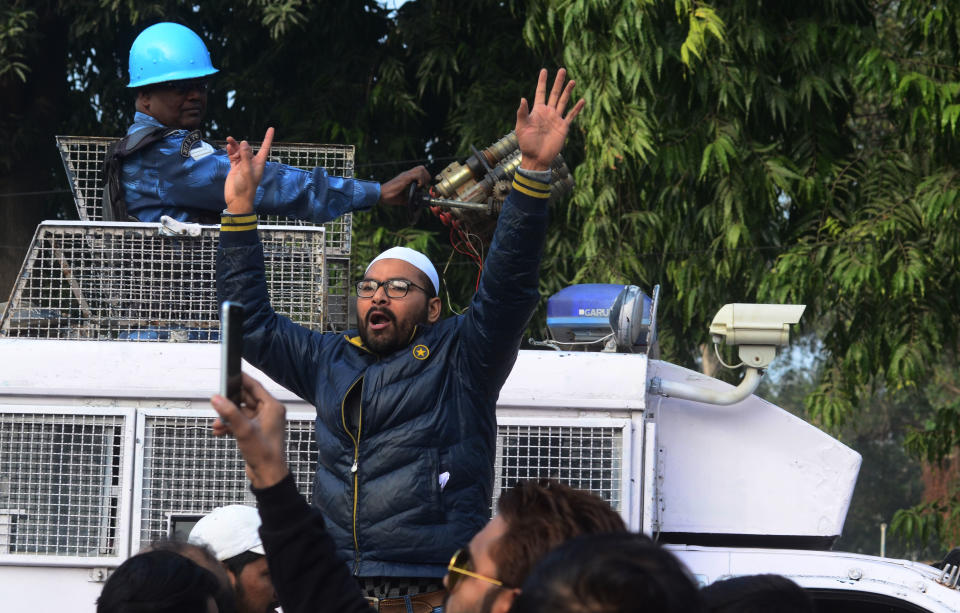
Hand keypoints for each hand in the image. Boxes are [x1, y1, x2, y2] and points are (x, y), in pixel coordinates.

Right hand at [211, 372, 289, 488]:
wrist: (267, 476)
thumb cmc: (264, 454)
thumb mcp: (244, 430)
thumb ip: (230, 413)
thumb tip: (217, 398)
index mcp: (272, 407)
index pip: (255, 387)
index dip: (241, 379)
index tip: (229, 373)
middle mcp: (269, 413)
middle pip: (245, 399)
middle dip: (229, 404)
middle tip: (216, 403)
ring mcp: (262, 423)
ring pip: (240, 413)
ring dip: (227, 417)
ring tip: (217, 424)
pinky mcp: (255, 432)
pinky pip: (240, 423)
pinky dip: (230, 426)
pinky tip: (219, 431)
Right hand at [224, 127, 274, 213]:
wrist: (237, 199)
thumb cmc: (246, 187)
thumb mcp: (246, 170)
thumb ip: (245, 156)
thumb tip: (245, 143)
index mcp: (259, 163)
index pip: (265, 148)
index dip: (268, 138)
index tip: (271, 128)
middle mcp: (252, 163)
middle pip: (248, 149)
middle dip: (242, 144)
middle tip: (233, 141)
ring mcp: (243, 165)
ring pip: (239, 152)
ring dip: (234, 146)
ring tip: (229, 140)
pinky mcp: (235, 168)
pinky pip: (233, 157)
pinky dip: (231, 151)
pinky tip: (228, 147)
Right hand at [379, 165, 430, 205]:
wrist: (381, 194)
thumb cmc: (389, 196)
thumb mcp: (403, 198)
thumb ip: (409, 199)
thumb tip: (415, 203)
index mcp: (407, 177)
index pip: (420, 171)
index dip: (425, 178)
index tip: (423, 187)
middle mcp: (407, 174)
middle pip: (422, 167)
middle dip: (426, 177)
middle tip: (424, 186)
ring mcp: (406, 175)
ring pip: (421, 169)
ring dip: (424, 178)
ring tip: (420, 187)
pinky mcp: (405, 178)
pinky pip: (417, 175)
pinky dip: (420, 181)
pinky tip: (417, 188)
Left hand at [516, 69, 584, 170]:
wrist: (536, 158)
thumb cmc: (526, 144)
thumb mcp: (521, 127)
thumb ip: (522, 113)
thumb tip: (523, 98)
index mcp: (537, 111)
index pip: (540, 92)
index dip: (542, 82)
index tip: (544, 70)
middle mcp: (548, 112)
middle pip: (554, 94)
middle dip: (558, 82)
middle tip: (562, 70)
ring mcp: (556, 119)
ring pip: (563, 102)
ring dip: (567, 91)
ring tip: (572, 81)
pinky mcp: (563, 127)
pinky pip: (571, 116)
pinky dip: (577, 109)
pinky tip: (582, 101)